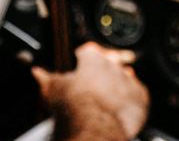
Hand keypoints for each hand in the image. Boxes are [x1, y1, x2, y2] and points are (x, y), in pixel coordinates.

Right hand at [34, 42, 149, 140]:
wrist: (94, 125)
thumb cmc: (74, 105)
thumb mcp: (53, 88)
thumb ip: (46, 78)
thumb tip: (38, 72)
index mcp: (92, 58)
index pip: (88, 52)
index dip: (83, 61)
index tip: (80, 69)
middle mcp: (112, 65)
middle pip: (108, 65)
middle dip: (101, 75)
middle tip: (92, 90)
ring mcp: (128, 81)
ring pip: (124, 79)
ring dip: (117, 88)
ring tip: (105, 102)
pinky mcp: (140, 98)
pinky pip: (138, 95)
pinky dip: (131, 101)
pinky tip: (120, 109)